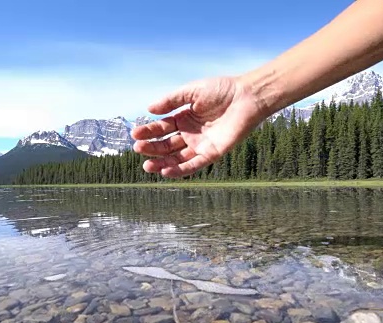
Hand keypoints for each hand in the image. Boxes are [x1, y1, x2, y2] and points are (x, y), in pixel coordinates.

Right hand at [131, 76, 266, 177]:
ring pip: (177, 158)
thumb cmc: (222, 90)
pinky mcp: (213, 153)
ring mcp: (201, 145)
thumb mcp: (192, 91)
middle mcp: (191, 133)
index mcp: (184, 118)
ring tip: (147, 166)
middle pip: (167, 145)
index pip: (162, 128)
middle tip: (138, 148)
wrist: (247, 97)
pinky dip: (180, 170)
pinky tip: (165, 171)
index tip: (135, 134)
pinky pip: (194, 165)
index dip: (149, 132)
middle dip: (152, 148)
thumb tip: (149, 109)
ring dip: (161, 163)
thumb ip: (171, 101)